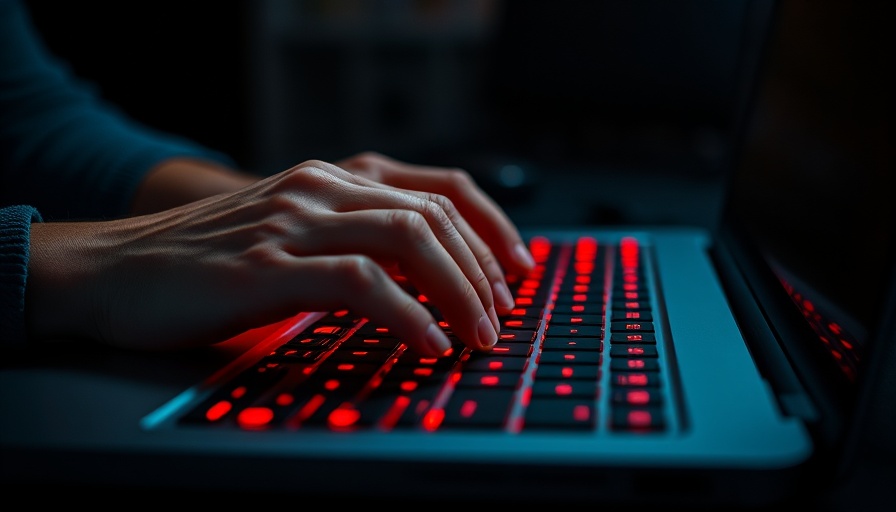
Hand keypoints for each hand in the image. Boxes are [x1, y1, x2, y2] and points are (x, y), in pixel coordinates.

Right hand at [26, 158, 534, 357]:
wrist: (110, 269)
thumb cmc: (202, 261)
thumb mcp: (287, 233)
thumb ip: (345, 239)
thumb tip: (419, 280)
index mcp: (329, 178)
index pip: (437, 188)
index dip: (490, 229)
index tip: (516, 272)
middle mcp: (319, 187)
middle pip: (433, 214)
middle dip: (481, 270)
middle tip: (500, 317)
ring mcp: (293, 221)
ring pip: (409, 238)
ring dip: (458, 291)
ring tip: (477, 336)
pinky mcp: (268, 265)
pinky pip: (363, 282)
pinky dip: (409, 314)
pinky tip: (428, 343)